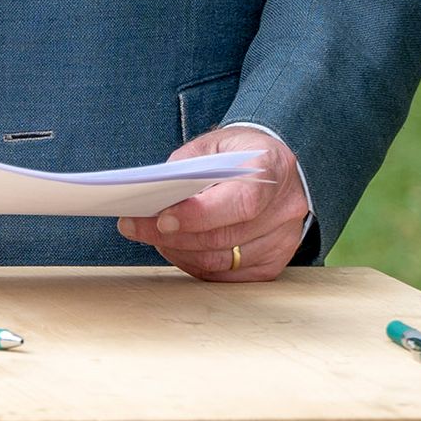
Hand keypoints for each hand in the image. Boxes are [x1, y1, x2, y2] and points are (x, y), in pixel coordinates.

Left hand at [119, 123, 306, 281]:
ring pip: (222, 260)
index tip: (162, 219)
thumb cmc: (236, 154)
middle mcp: (285, 207)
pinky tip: (177, 249)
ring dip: (179, 252)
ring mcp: (284, 238)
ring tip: (152, 237)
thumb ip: (185, 169)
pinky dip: (196, 264)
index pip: (240, 202)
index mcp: (273, 168)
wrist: (271, 166)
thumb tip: (152, 198)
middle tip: (134, 227)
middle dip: (173, 236)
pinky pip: (228, 274)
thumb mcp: (210, 145)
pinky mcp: (274, 262)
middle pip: (225, 236)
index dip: (199, 216)